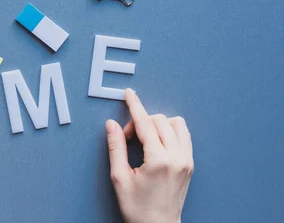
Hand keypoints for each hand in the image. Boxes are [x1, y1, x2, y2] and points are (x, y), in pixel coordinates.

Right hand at [105, 89, 193, 222]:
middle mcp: (177, 158)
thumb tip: (112, 125)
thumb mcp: (120, 178)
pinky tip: (157, 143)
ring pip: (176, 124)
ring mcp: (187, 161)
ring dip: (159, 124)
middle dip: (141, 122)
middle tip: (128, 137)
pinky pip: (184, 136)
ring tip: (145, 138)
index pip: (145, 124)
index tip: (129, 94)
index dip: (134, 106)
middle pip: (160, 121)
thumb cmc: (138, 208)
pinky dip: (170, 132)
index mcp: (159, 161)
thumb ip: (115, 147)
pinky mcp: (190, 165)